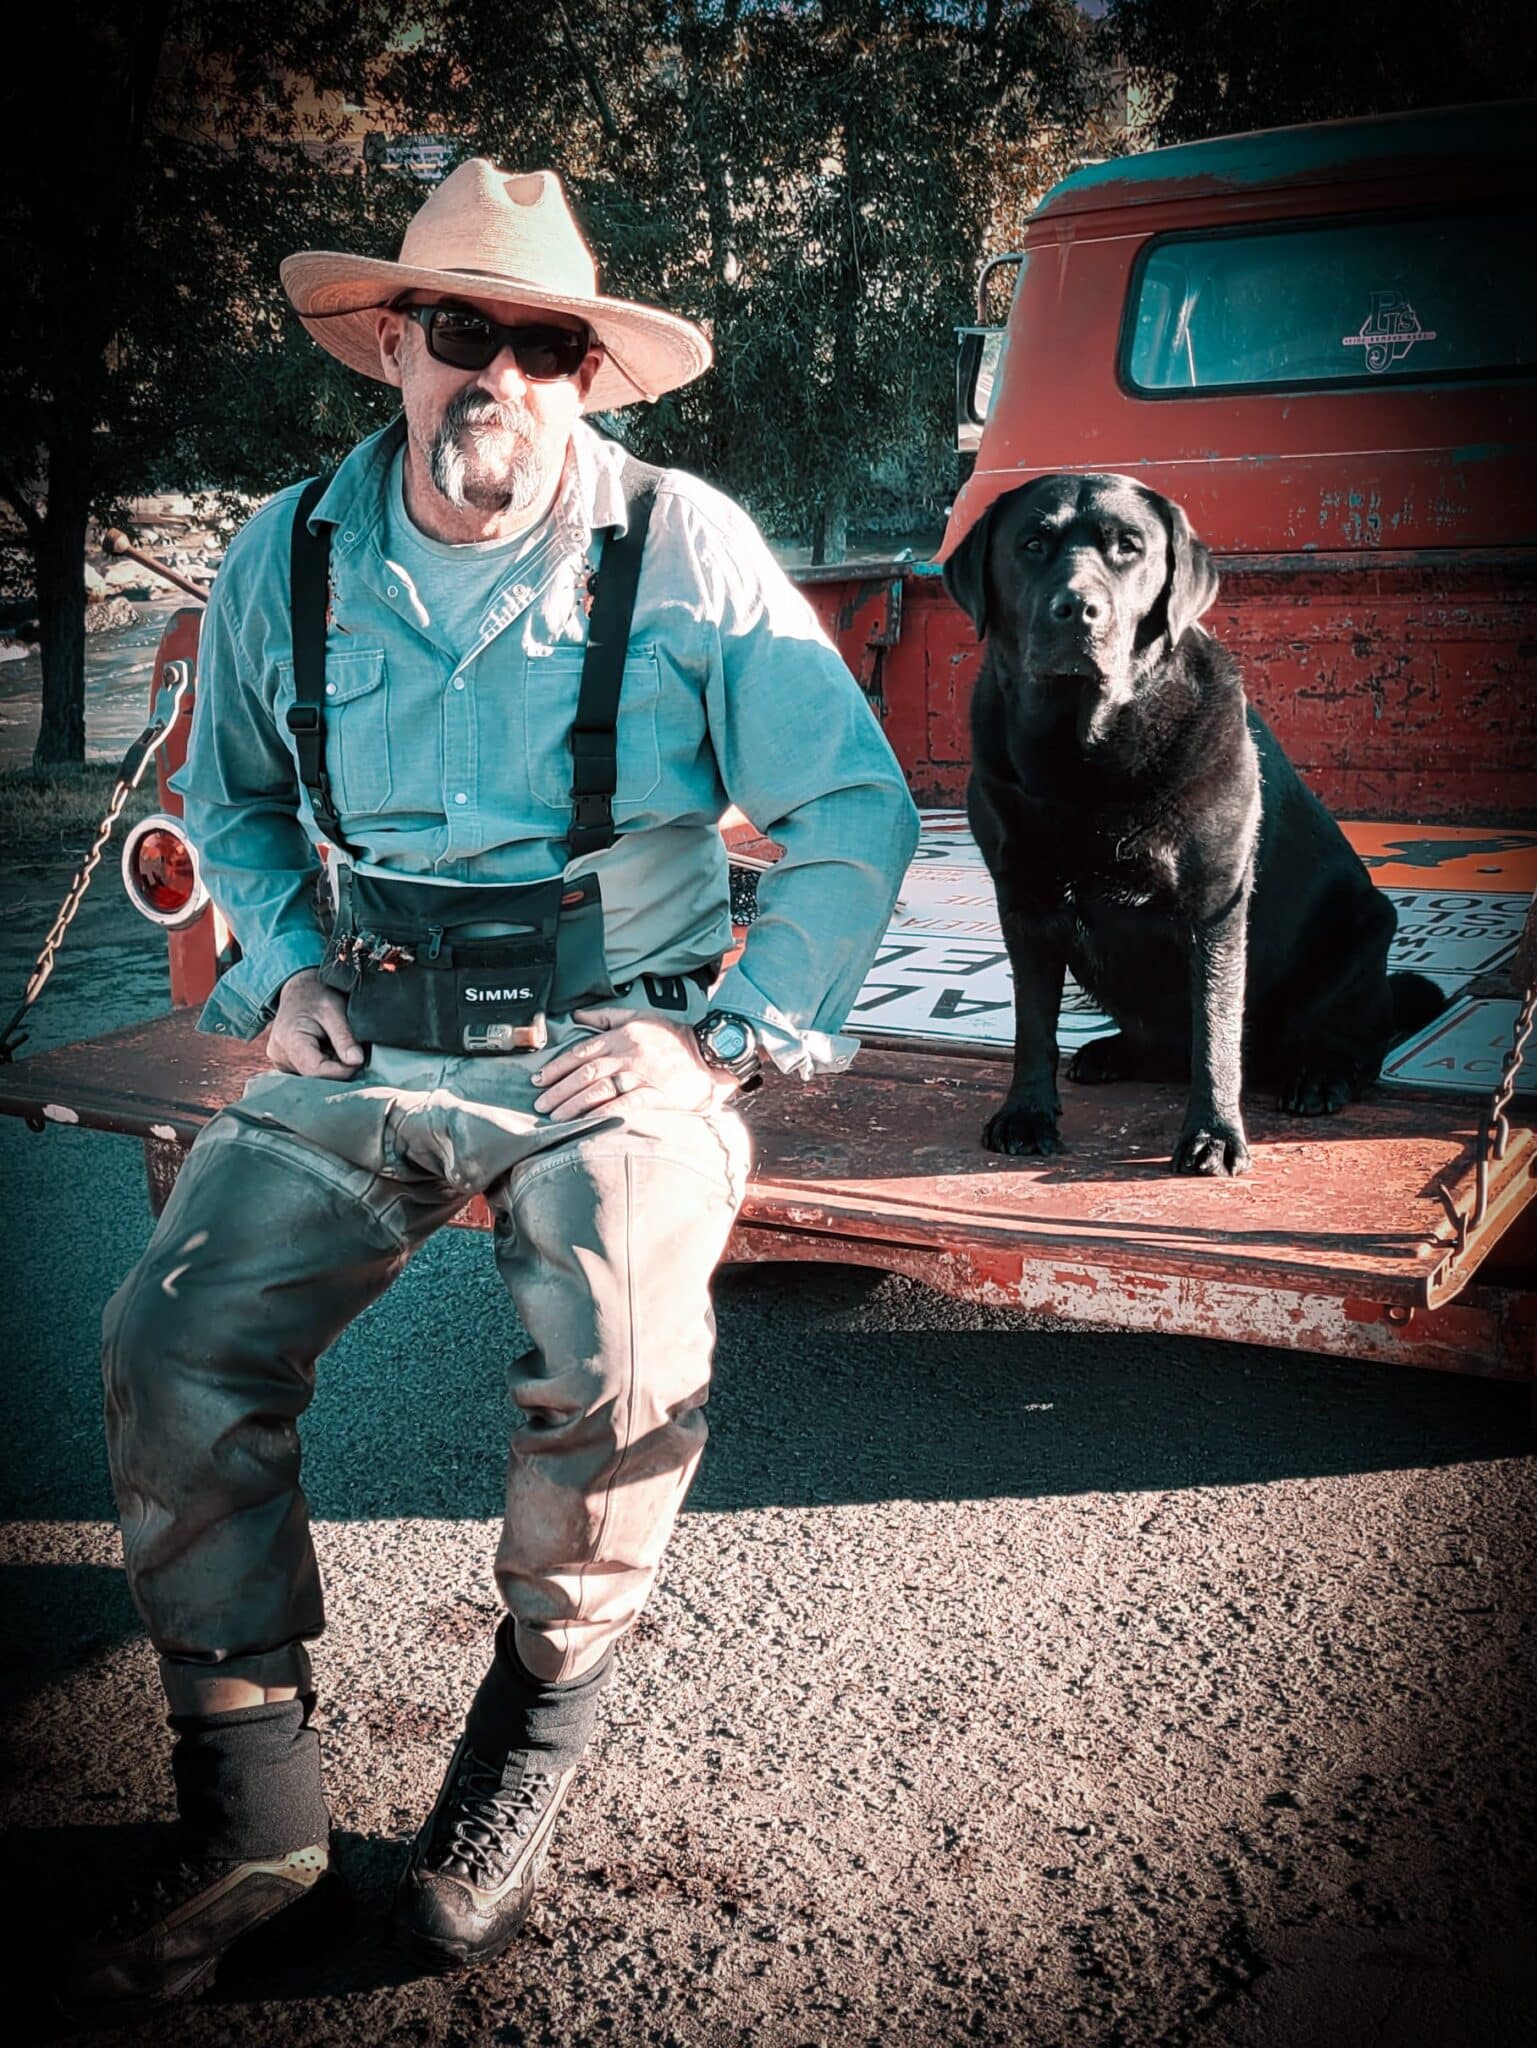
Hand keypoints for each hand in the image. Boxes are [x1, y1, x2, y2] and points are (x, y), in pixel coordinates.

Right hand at [266, 967, 364, 1077]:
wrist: (301, 988)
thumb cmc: (317, 994)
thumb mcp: (334, 1010)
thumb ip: (344, 1037)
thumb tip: (356, 1061)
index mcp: (288, 1039)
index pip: (315, 1070)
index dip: (340, 1071)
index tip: (359, 1061)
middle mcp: (279, 1054)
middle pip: (313, 1077)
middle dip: (337, 1070)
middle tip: (354, 1056)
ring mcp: (280, 1060)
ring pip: (312, 1077)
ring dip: (331, 1068)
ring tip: (339, 1048)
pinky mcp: (285, 1062)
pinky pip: (308, 1072)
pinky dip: (324, 1065)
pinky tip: (330, 1051)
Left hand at [532, 1006, 739, 1120]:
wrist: (710, 1054)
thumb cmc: (674, 1037)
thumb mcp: (641, 1017)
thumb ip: (607, 1017)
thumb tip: (577, 1014)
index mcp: (621, 1036)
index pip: (581, 1052)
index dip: (557, 1067)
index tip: (539, 1079)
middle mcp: (628, 1054)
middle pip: (585, 1073)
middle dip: (559, 1090)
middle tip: (541, 1104)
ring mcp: (642, 1075)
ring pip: (600, 1089)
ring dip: (574, 1104)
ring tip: (556, 1117)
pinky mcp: (656, 1094)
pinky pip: (625, 1104)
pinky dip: (603, 1113)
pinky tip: (587, 1122)